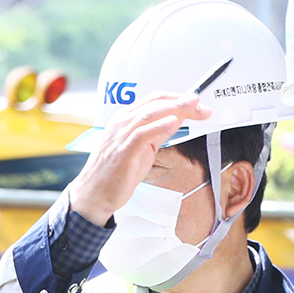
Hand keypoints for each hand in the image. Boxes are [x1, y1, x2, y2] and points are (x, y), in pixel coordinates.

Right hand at [66, 92, 211, 227]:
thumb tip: (176, 121)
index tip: (195, 104)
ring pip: (149, 114)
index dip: (177, 98)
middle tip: (199, 103)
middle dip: (180, 101)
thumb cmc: (114, 173)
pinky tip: (173, 123)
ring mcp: (120, 136)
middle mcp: (122, 123)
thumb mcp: (141, 149)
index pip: (154, 100)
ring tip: (192, 107)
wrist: (94, 194)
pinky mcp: (123, 151)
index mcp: (125, 119)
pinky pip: (142, 134)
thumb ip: (157, 134)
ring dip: (174, 109)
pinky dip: (159, 126)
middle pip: (154, 103)